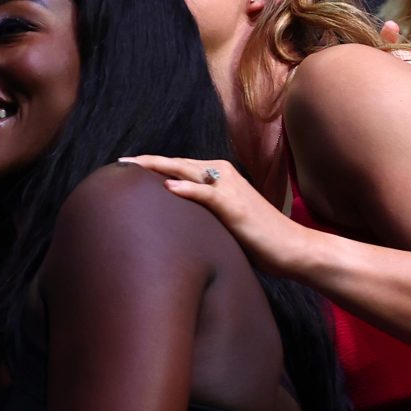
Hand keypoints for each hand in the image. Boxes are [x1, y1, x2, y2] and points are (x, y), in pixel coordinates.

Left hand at [117, 155, 304, 276]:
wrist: (290, 248)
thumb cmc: (259, 238)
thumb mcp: (225, 221)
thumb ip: (203, 213)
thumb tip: (177, 222)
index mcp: (220, 177)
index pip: (180, 168)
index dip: (154, 166)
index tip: (127, 167)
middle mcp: (223, 175)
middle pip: (178, 164)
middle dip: (148, 163)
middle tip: (120, 162)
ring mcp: (229, 188)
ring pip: (187, 172)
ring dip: (160, 167)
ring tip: (134, 166)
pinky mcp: (234, 206)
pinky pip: (206, 194)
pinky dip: (187, 190)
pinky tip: (168, 187)